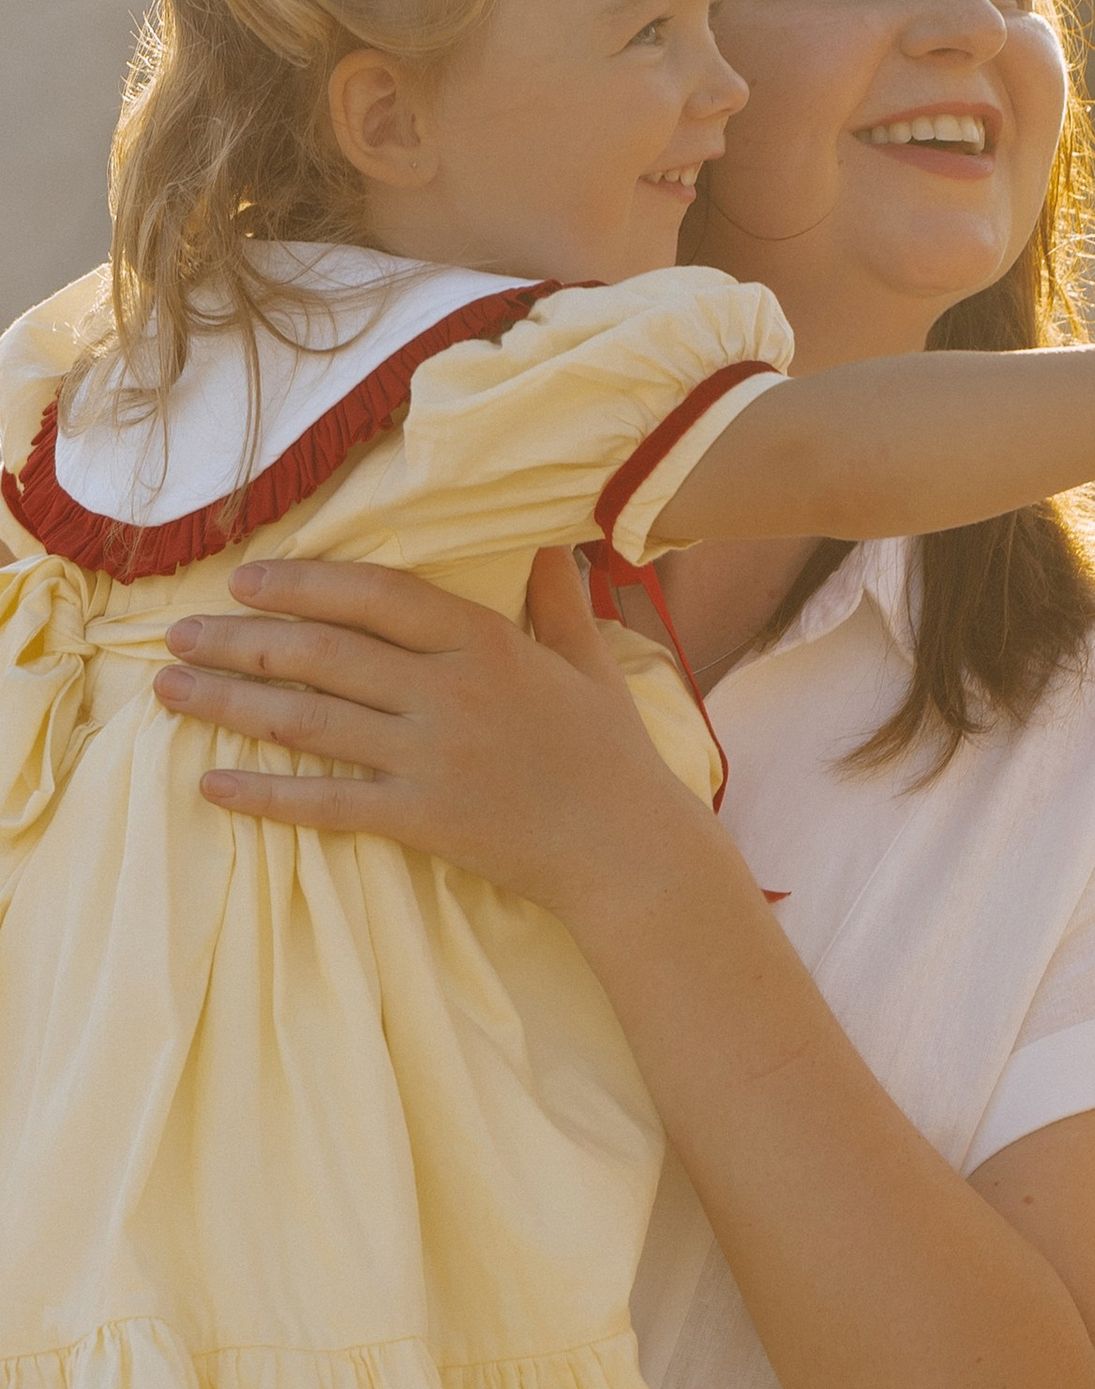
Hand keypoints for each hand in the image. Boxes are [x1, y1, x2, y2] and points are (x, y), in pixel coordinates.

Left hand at [154, 551, 709, 919]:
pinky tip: (212, 784)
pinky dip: (265, 795)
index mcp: (487, 645)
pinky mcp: (421, 820)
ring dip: (228, 705)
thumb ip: (556, 598)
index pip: (375, 596)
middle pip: (321, 655)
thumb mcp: (590, 662)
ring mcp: (430, 759)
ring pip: (309, 721)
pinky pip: (327, 804)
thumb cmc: (612, 754)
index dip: (303, 582)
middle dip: (239, 641)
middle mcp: (449, 694)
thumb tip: (545, 537)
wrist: (630, 851)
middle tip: (178, 633)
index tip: (245, 579)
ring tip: (168, 691)